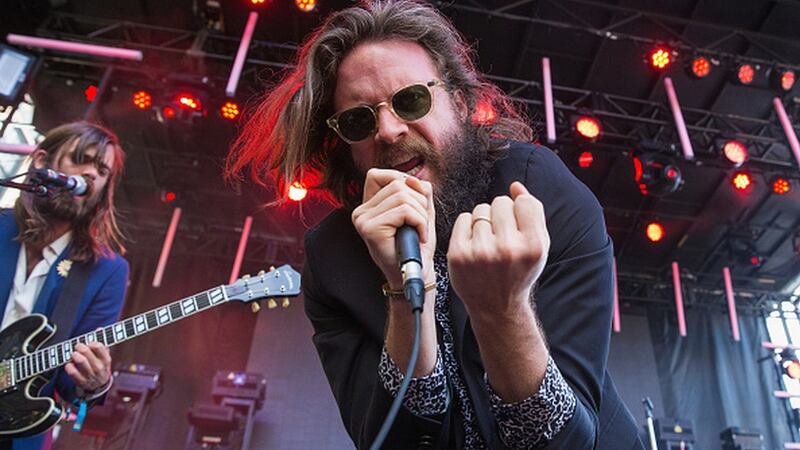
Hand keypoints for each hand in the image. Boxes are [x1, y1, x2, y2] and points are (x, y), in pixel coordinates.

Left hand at [65, 340, 111, 392]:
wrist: (99, 386)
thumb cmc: (100, 367)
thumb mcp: (104, 356)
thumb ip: (102, 342)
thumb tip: (99, 329)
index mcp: (106, 359)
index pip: (98, 346)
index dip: (91, 342)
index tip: (89, 343)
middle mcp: (99, 367)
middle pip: (86, 352)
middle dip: (79, 346)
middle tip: (78, 346)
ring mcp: (90, 375)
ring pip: (79, 360)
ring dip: (74, 354)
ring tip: (74, 354)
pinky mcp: (81, 381)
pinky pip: (72, 372)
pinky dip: (68, 366)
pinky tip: (70, 364)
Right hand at [351, 168, 435, 287]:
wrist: (416, 275)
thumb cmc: (416, 247)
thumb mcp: (420, 213)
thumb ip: (419, 193)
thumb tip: (415, 179)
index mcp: (368, 206)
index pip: (378, 175)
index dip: (400, 180)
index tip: (414, 200)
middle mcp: (360, 212)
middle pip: (397, 184)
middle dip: (419, 201)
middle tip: (421, 224)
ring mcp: (363, 220)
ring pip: (403, 196)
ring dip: (421, 214)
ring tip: (420, 232)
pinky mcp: (371, 229)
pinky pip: (405, 211)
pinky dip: (420, 222)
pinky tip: (420, 237)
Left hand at [447, 181, 548, 318]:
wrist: (497, 306)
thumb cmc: (519, 271)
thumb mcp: (538, 246)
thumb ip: (533, 213)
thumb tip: (515, 186)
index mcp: (533, 246)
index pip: (523, 202)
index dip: (520, 210)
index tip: (518, 226)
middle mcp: (507, 249)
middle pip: (500, 202)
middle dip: (501, 214)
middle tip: (502, 235)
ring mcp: (480, 252)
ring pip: (481, 209)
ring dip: (484, 221)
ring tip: (489, 242)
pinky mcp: (458, 254)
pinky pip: (463, 218)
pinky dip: (468, 226)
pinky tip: (475, 244)